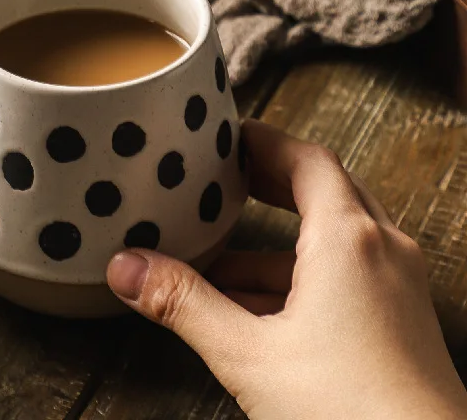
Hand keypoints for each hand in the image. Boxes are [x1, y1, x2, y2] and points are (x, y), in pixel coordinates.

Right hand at [107, 119, 466, 419]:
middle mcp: (382, 252)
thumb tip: (128, 269)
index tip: (226, 135)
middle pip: (322, 189)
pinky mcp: (397, 324)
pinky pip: (342, 278)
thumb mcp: (250, 355)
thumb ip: (183, 305)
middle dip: (268, 181)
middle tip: (223, 176)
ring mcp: (395, 288)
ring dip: (274, 242)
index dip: (263, 140)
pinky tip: (250, 308)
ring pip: (329, 240)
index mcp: (349, 240)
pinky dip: (296, 278)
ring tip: (217, 255)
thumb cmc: (353, 417)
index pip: (306, 159)